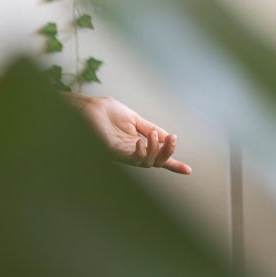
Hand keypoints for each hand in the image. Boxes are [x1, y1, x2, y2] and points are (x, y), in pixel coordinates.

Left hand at [67, 93, 192, 174]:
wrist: (86, 105)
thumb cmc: (104, 111)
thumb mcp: (133, 118)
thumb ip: (149, 128)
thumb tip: (167, 136)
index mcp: (136, 144)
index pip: (156, 157)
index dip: (172, 164)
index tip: (189, 170)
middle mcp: (129, 152)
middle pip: (155, 162)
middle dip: (168, 153)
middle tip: (172, 139)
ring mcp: (120, 154)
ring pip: (146, 163)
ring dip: (155, 150)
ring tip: (154, 136)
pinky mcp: (111, 152)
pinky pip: (131, 159)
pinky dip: (140, 152)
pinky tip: (140, 142)